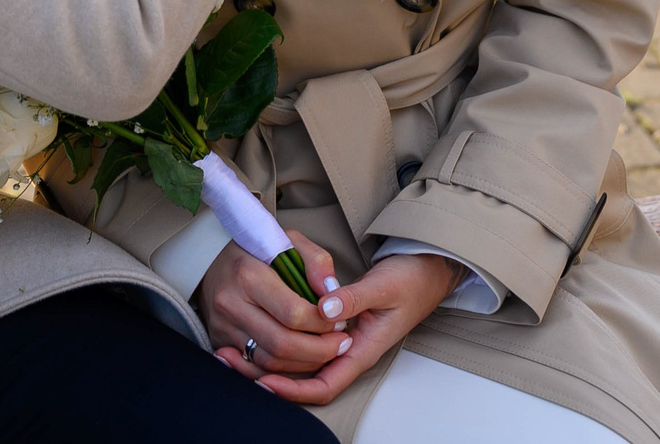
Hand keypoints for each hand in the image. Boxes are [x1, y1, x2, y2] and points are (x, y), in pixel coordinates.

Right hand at [198, 231, 347, 382]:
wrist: (212, 260)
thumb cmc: (257, 250)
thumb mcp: (288, 240)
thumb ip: (316, 261)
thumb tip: (333, 293)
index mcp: (249, 275)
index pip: (293, 313)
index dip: (322, 323)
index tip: (340, 321)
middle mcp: (231, 304)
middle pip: (282, 344)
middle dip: (319, 350)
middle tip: (341, 344)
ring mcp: (223, 327)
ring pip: (269, 362)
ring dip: (304, 364)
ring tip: (326, 352)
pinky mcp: (220, 342)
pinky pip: (255, 368)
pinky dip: (283, 371)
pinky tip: (302, 360)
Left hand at [224, 251, 457, 406]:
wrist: (427, 270)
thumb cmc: (410, 280)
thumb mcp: (384, 285)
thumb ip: (353, 297)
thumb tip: (323, 310)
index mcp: (362, 350)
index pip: (324, 385)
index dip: (293, 389)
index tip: (263, 381)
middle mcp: (349, 352)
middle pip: (305, 381)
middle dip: (269, 378)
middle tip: (232, 363)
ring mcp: (341, 342)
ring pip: (300, 365)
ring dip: (267, 362)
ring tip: (232, 352)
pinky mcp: (334, 328)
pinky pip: (303, 345)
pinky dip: (279, 342)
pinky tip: (256, 331)